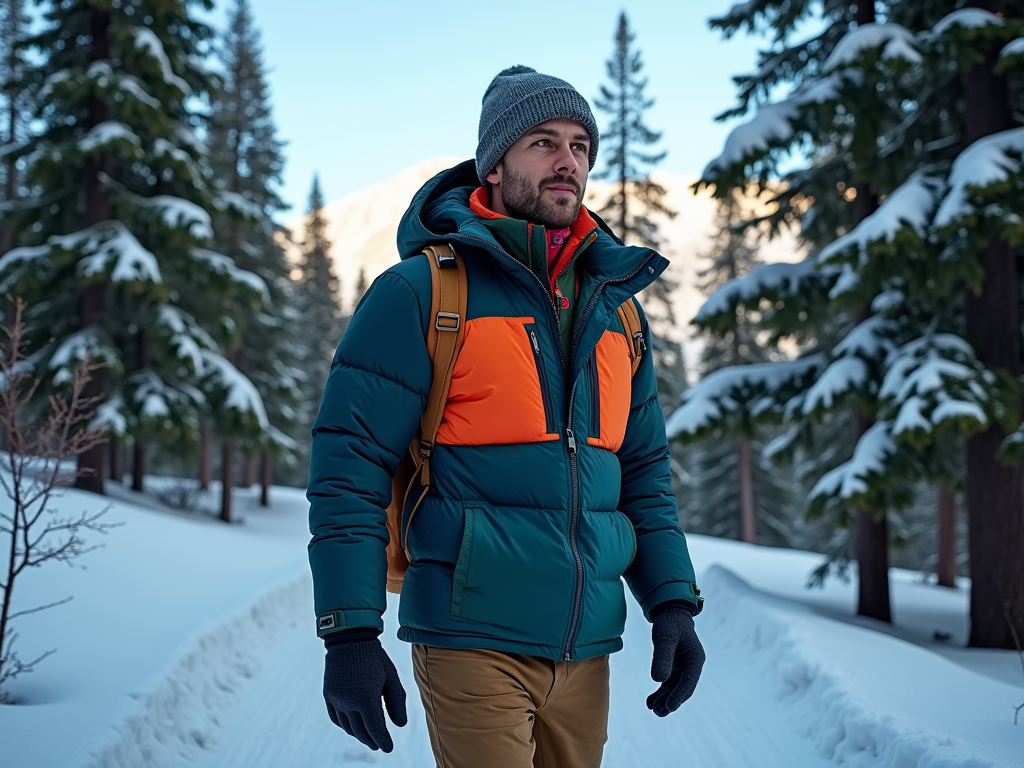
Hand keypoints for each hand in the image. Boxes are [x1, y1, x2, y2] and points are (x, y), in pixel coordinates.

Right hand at [323, 630, 407, 751]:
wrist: (349, 639)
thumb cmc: (374, 657)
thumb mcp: (391, 677)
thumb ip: (397, 702)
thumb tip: (400, 725)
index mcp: (366, 698)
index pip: (376, 729)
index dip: (383, 741)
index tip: (389, 748)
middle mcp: (349, 702)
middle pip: (361, 731)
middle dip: (371, 740)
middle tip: (379, 745)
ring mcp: (336, 700)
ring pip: (348, 727)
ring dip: (358, 735)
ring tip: (368, 737)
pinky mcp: (328, 695)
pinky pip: (336, 718)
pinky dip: (345, 726)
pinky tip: (352, 726)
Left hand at [647, 604, 704, 716]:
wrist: (669, 611)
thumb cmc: (669, 622)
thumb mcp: (664, 637)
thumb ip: (662, 657)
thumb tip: (658, 680)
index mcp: (695, 659)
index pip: (688, 682)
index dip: (679, 696)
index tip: (669, 707)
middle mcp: (692, 665)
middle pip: (682, 688)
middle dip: (671, 701)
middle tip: (658, 712)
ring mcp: (684, 667)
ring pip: (675, 688)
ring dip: (665, 699)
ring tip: (653, 709)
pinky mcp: (675, 666)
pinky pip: (668, 683)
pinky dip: (661, 691)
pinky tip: (650, 700)